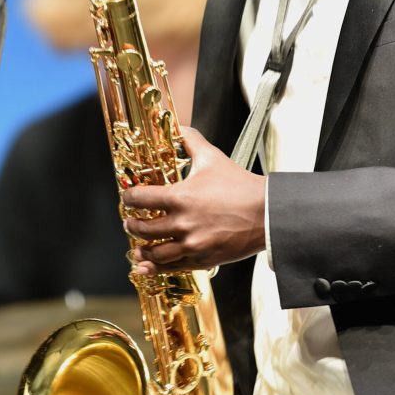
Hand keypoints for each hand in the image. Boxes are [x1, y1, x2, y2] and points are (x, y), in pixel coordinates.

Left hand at [121, 127, 265, 274]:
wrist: (266, 212)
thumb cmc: (240, 185)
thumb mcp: (213, 157)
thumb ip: (192, 140)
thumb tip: (178, 127)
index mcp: (180, 198)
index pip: (141, 199)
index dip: (129, 197)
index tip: (127, 197)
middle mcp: (182, 224)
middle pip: (143, 229)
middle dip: (132, 225)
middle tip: (130, 221)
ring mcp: (192, 244)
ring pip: (155, 253)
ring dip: (141, 250)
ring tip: (137, 247)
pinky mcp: (203, 259)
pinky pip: (173, 268)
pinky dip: (156, 268)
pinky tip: (146, 266)